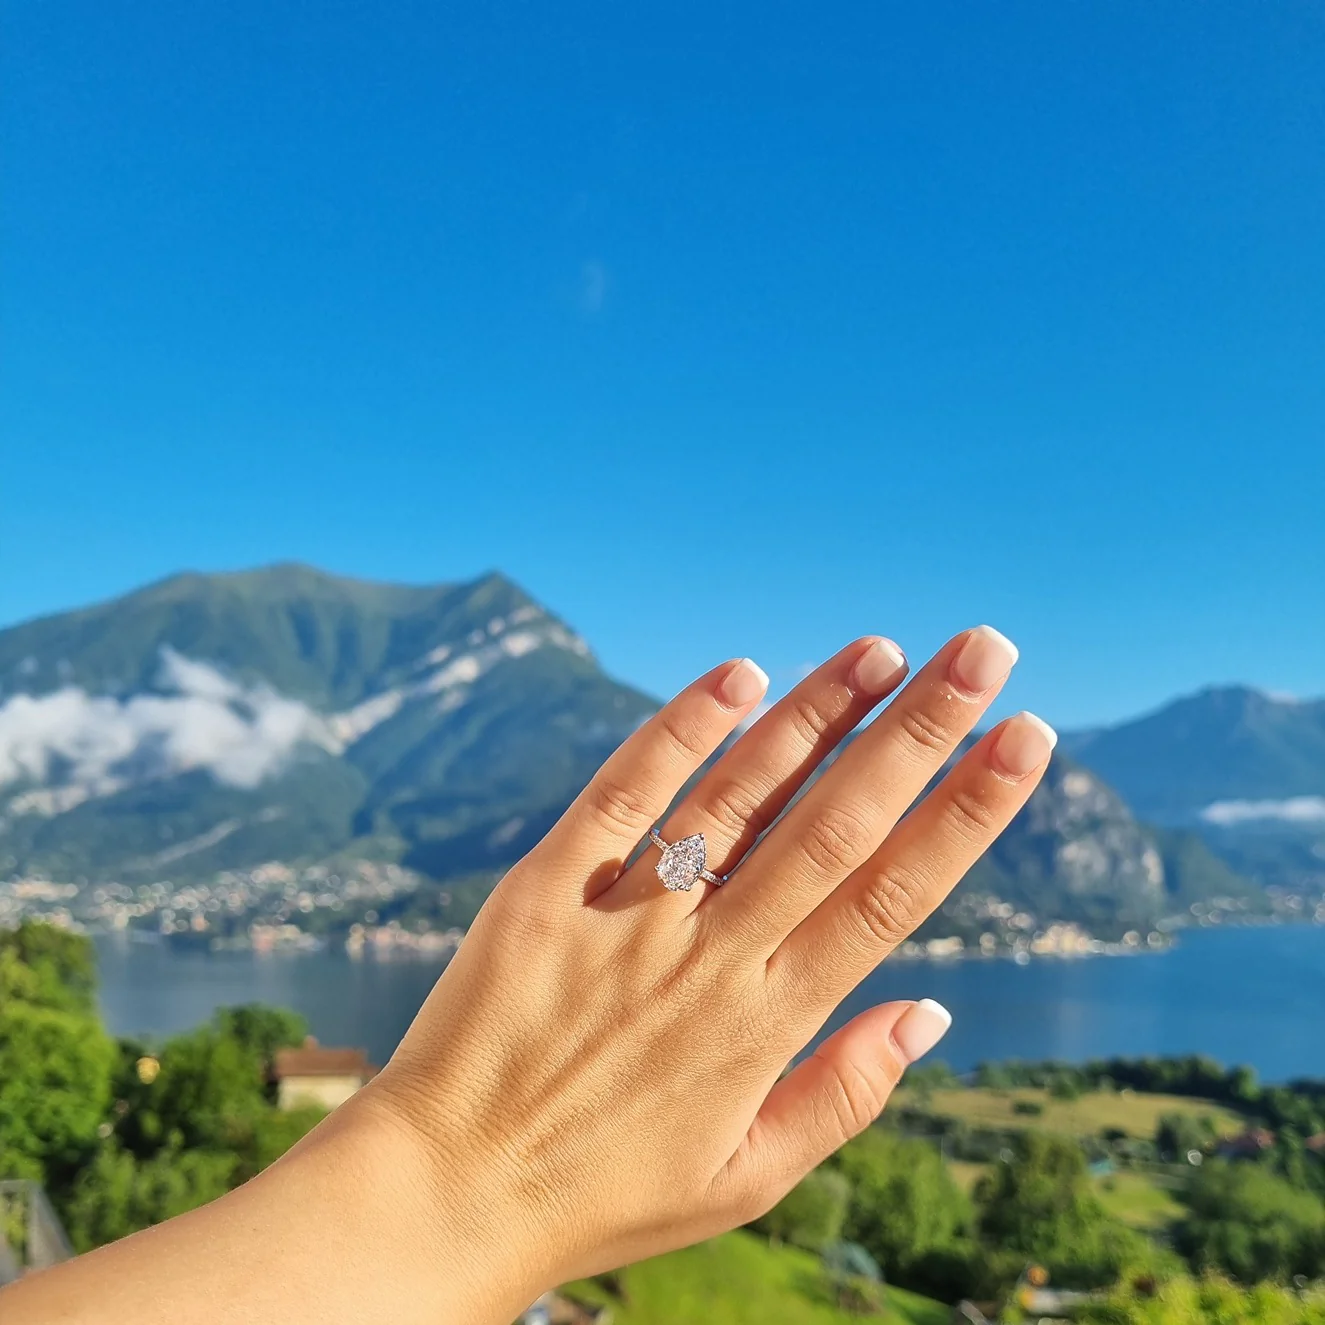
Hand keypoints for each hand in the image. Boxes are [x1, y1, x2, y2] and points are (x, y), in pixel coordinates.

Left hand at [359, 627, 1054, 1320]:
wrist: (450, 1190)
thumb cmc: (606, 1190)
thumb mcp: (746, 1179)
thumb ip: (845, 1093)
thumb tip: (933, 1010)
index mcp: (768, 1023)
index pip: (892, 895)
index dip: (965, 812)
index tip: (1023, 740)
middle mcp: (710, 957)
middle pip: (835, 825)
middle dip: (919, 732)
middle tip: (984, 650)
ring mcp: (627, 918)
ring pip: (740, 794)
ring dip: (816, 714)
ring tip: (880, 649)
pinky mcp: (547, 890)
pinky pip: (622, 795)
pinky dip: (679, 731)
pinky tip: (736, 674)